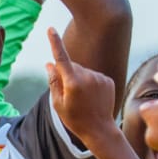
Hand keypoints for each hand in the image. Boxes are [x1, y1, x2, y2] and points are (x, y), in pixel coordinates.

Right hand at [45, 27, 117, 142]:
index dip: (55, 43)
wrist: (100, 129)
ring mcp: (99, 78)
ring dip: (80, 79)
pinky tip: (92, 97)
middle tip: (69, 94)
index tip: (50, 29)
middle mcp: (87, 77)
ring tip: (83, 98)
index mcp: (73, 83)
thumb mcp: (58, 104)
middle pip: (72, 66)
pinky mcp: (108, 80)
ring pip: (83, 71)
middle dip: (67, 74)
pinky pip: (94, 76)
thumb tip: (49, 64)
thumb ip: (53, 81)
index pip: (61, 58)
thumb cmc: (75, 119)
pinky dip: (91, 82)